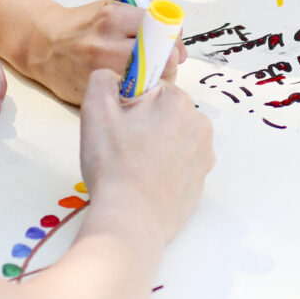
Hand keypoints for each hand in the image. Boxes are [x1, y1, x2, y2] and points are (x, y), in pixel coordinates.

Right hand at [24, 0, 187, 104]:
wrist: (44, 46)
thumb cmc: (85, 25)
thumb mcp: (115, 3)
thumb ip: (150, 9)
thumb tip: (178, 35)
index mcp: (112, 17)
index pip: (162, 31)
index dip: (172, 39)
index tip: (171, 42)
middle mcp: (105, 45)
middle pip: (164, 61)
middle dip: (168, 61)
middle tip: (161, 59)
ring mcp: (101, 73)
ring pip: (154, 84)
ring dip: (156, 79)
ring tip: (143, 71)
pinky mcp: (97, 95)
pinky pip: (135, 98)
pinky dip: (138, 92)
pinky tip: (129, 84)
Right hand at [78, 69, 214, 245]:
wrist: (129, 221)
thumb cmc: (113, 166)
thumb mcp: (96, 110)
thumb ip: (104, 79)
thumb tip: (116, 77)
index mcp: (178, 101)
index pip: (152, 87)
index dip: (131, 102)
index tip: (122, 122)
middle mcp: (199, 124)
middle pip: (164, 112)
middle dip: (144, 123)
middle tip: (122, 147)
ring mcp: (204, 154)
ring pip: (173, 137)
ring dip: (156, 145)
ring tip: (133, 167)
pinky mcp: (201, 179)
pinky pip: (180, 162)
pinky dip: (165, 168)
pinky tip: (146, 180)